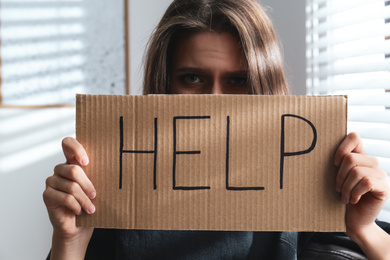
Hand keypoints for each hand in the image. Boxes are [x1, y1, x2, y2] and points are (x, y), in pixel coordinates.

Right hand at [43, 137, 95, 258]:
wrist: (79, 227)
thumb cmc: (89, 204)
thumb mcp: (95, 187)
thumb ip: (96, 174)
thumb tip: (115, 165)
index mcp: (72, 162)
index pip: (68, 143)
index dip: (76, 148)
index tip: (87, 161)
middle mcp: (60, 170)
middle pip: (73, 170)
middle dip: (87, 185)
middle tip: (95, 195)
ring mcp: (52, 182)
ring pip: (71, 186)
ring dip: (84, 199)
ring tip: (91, 208)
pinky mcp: (47, 195)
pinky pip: (65, 198)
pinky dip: (76, 206)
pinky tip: (79, 211)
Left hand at [334, 132, 389, 247]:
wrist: (355, 221)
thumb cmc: (342, 198)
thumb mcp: (337, 178)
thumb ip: (336, 164)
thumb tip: (317, 152)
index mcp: (360, 157)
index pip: (354, 137)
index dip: (341, 148)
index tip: (334, 163)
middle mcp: (372, 163)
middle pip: (350, 158)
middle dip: (339, 176)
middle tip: (338, 189)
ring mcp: (380, 175)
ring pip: (357, 171)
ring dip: (346, 187)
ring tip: (344, 197)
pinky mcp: (384, 187)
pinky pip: (367, 183)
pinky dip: (355, 192)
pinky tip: (353, 200)